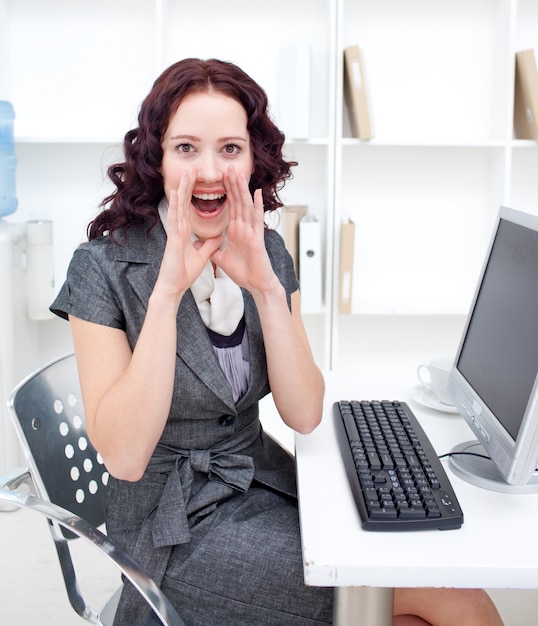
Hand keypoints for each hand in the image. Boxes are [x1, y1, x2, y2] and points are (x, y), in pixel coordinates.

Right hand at [157, 167, 222, 297]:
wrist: (173, 287)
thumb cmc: (183, 273)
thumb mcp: (202, 256)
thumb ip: (209, 245)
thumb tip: (220, 236)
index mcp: (185, 232)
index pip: (190, 208)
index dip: (194, 193)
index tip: (198, 179)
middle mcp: (179, 229)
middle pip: (184, 202)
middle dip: (189, 185)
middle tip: (193, 168)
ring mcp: (175, 233)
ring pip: (179, 206)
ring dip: (183, 189)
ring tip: (187, 173)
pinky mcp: (174, 239)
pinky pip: (175, 220)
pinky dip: (176, 206)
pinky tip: (177, 193)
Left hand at [211, 166, 279, 293]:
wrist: (256, 284)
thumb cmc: (244, 273)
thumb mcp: (222, 260)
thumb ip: (213, 249)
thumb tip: (200, 243)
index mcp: (236, 231)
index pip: (230, 207)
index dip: (226, 192)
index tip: (220, 178)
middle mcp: (244, 228)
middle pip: (238, 202)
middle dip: (233, 185)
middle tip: (228, 167)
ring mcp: (251, 232)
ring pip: (246, 206)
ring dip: (242, 190)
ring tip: (238, 174)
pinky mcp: (257, 239)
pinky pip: (257, 220)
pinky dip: (257, 207)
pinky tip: (256, 193)